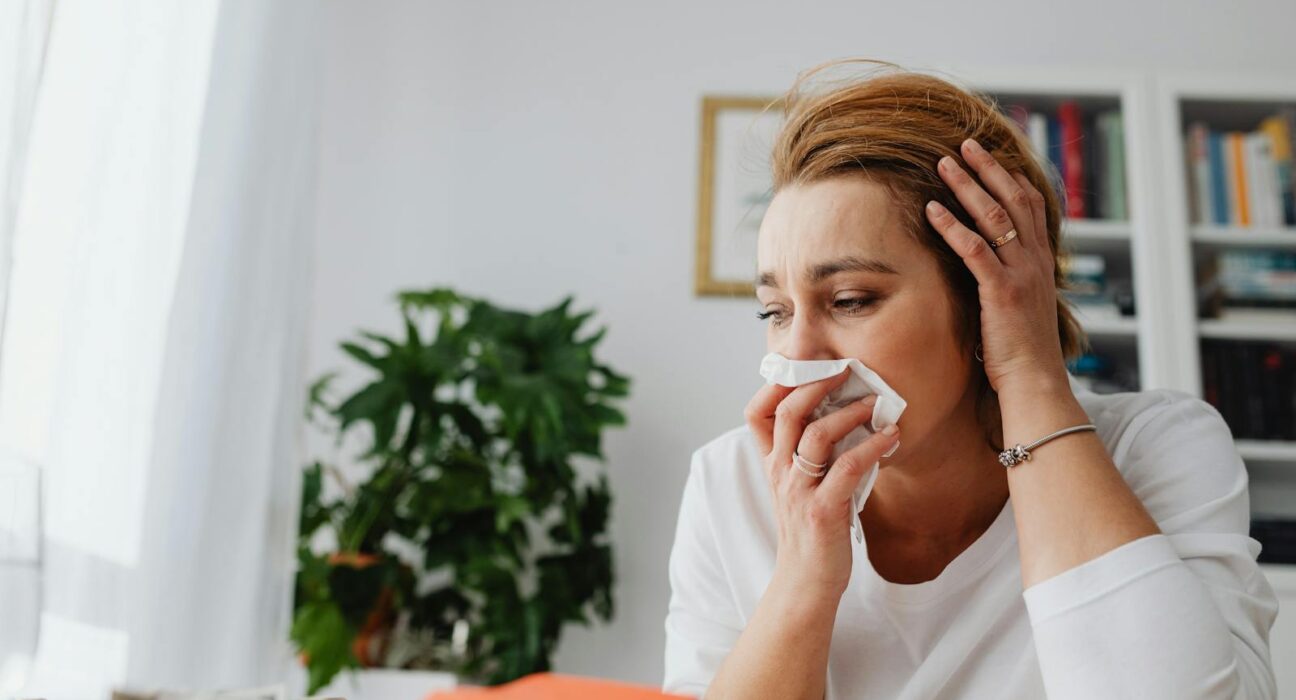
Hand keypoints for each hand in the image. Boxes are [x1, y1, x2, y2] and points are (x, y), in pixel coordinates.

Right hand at [744, 368, 901, 597]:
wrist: (806, 582)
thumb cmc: (810, 532)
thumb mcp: (799, 487)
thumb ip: (810, 456)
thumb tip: (844, 416)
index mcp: (773, 464)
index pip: (756, 413)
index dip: (775, 385)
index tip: (805, 366)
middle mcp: (780, 473)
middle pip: (787, 412)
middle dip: (817, 383)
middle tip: (846, 370)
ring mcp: (799, 491)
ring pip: (816, 435)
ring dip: (849, 413)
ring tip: (875, 404)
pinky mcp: (823, 510)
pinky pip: (848, 467)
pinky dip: (873, 446)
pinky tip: (891, 437)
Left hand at [924, 138, 1069, 395]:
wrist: (1035, 383)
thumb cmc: (1021, 354)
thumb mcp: (1019, 308)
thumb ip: (1007, 283)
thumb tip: (988, 273)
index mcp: (1041, 264)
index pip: (1032, 207)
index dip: (1013, 178)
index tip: (993, 158)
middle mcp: (1035, 262)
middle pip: (1014, 200)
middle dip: (988, 169)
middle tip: (965, 144)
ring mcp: (1021, 274)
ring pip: (995, 216)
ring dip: (967, 186)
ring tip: (943, 163)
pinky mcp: (1001, 291)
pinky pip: (974, 249)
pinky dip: (951, 226)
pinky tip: (930, 209)